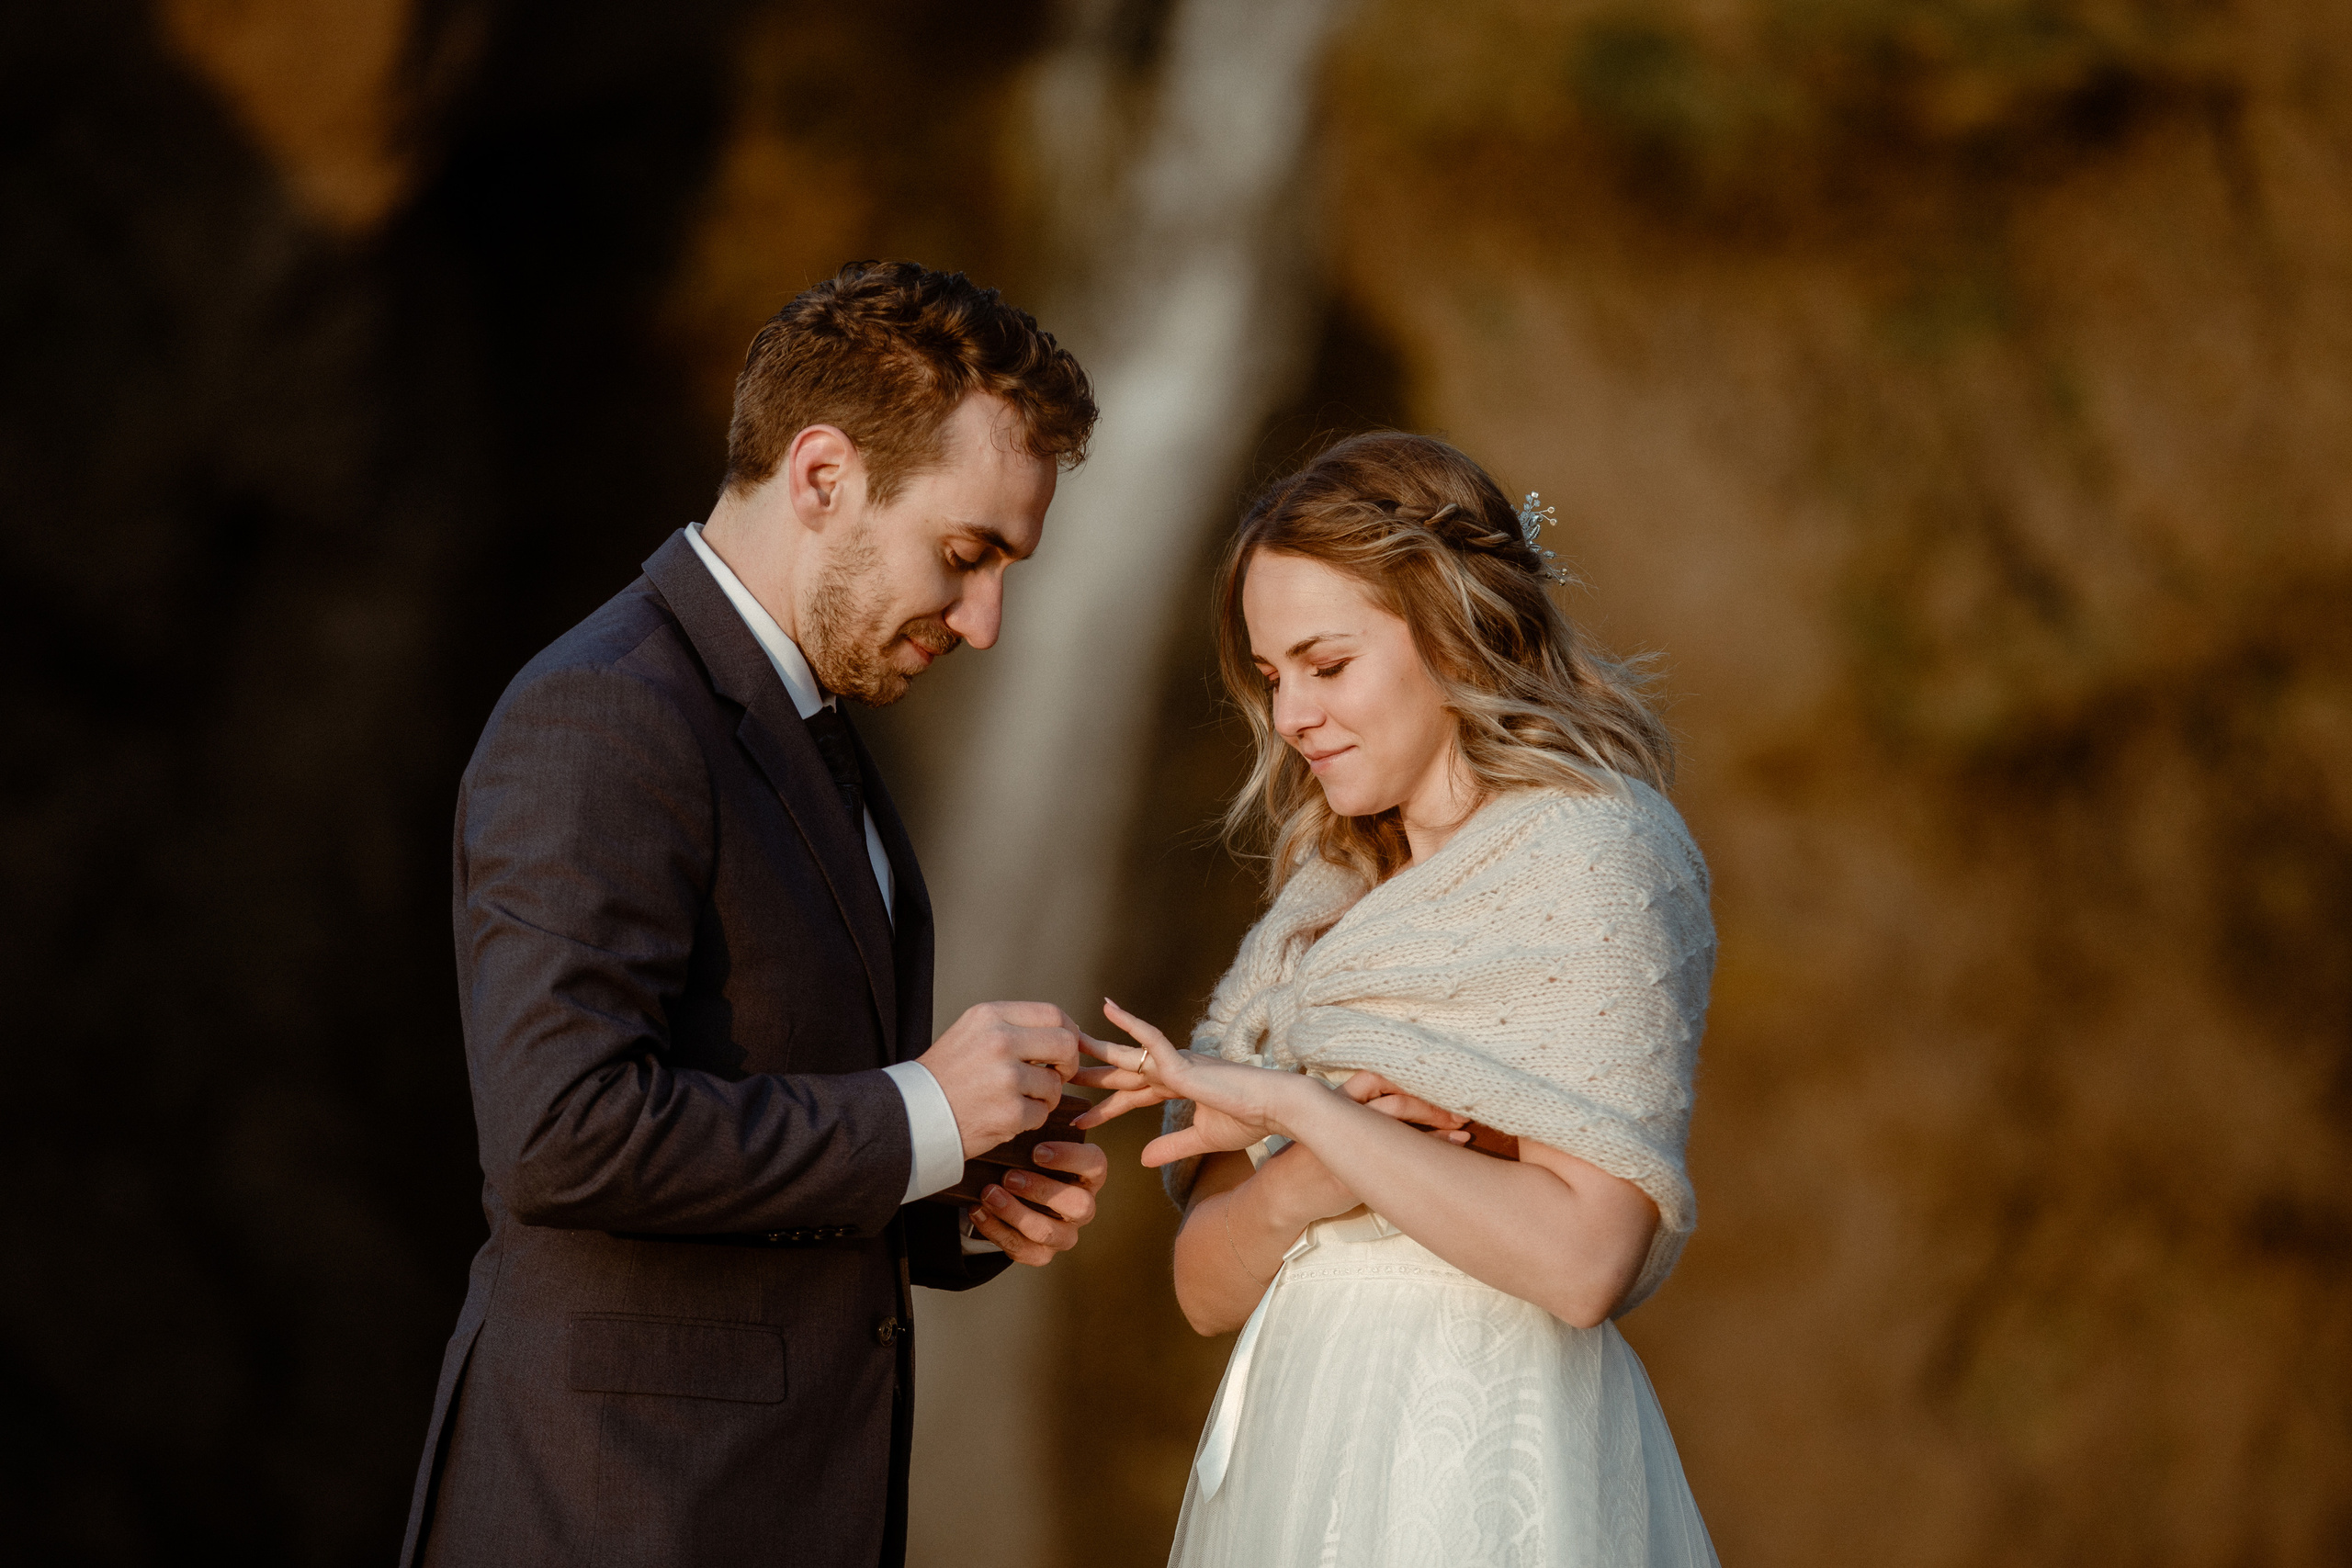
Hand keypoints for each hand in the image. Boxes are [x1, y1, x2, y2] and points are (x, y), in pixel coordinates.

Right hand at [917, 1001, 1082, 1158]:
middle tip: (1056, 1076)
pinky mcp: (1009, 1112)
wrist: (912, 1114)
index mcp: (991, 1016)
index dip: (1068, 1032)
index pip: (1053, 1014)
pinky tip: (1005, 1117)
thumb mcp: (972, 1032)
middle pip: (1066, 1044)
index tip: (1064, 1049)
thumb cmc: (946, 1075)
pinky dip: (1029, 1119)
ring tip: (1017, 1100)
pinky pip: (1042, 1113)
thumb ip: (1013, 1027)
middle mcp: (1000, 1041)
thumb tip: (1066, 1031)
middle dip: (1067, 1064)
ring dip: (1044, 1097)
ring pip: (1055, 1084)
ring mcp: (1006, 1078)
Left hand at [965, 1139, 1109, 1266]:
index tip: (1037, 1151)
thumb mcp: (1031, 1145)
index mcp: (1088, 1175)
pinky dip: (996, 1230)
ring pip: (1049, 1232)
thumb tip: (1016, 1118)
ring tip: (989, 1194)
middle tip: (1009, 1176)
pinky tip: (978, 1211)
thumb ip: (1032, 1136)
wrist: (1007, 1194)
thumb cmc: (1024, 1161)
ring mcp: (1065, 1234)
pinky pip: (1023, 1250)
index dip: (1069, 1157)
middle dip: (1042, 1190)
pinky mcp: (1042, 1254)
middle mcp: (1083, 1207)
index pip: (1095, 1164)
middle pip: (1079, 1205)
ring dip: (1016, 1213)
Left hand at [1071, 999, 1318, 1166]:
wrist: (1277, 1108)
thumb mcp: (1202, 1139)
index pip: (1133, 1096)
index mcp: (1179, 1086)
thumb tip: (1142, 1160)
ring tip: (1067, 1042)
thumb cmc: (1250, 1119)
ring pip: (1128, 1055)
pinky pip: (1152, 1038)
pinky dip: (1130, 1024)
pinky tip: (1108, 1009)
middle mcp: (1173, 1070)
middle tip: (1057, 1075)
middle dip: (1092, 1075)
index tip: (1078, 1121)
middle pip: (1123, 1072)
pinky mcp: (1184, 1062)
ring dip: (1098, 1049)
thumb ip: (1172, 1146)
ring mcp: (1177, 1063)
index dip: (1106, 1108)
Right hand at [1254, 1073, 1476, 1223]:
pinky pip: (1396, 1163)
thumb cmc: (1310, 1160)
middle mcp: (1344, 1120)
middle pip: (1395, 1100)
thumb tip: (1400, 1106)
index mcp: (1337, 1103)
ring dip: (1436, 1125)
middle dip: (1432, 1103)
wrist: (1281, 1194)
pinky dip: (1427, 1153)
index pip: (1377, 1079)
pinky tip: (1449, 1152)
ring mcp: (1349, 1149)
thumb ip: (1357, 1114)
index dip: (1411, 1081)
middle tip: (1462, 1109)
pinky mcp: (1354, 1177)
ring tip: (1463, 1129)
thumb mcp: (1327, 1128)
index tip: (1440, 1084)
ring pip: (1398, 1125)